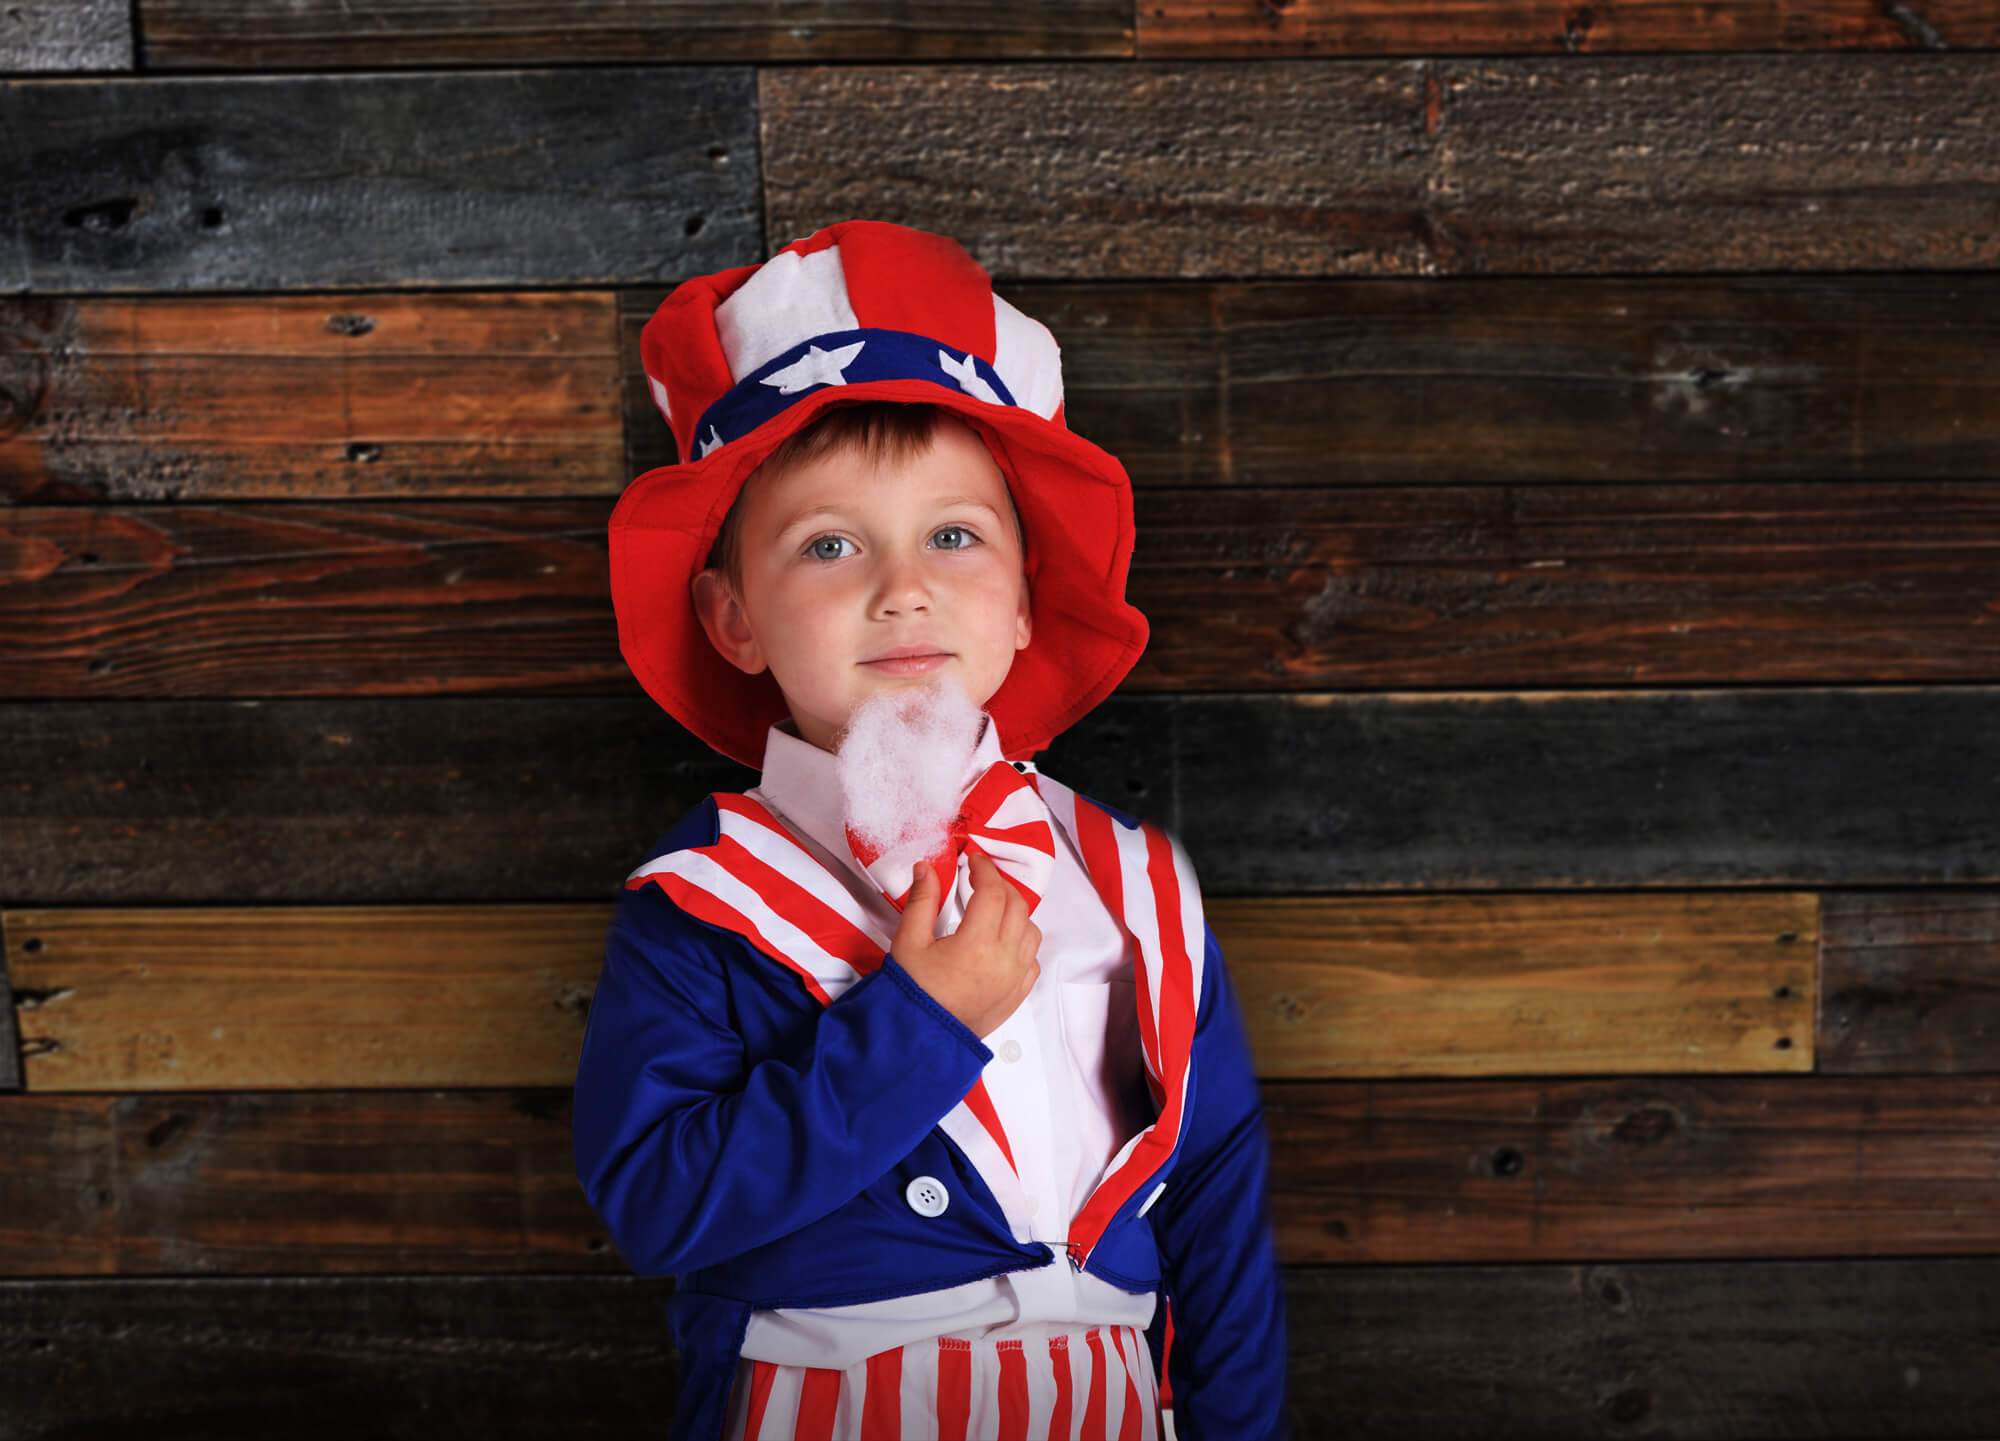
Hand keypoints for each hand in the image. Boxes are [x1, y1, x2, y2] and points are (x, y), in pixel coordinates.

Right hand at [890, 851, 1040, 1039]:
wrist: (921, 1040)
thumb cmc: (912, 992)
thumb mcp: (909, 943)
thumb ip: (921, 901)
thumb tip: (926, 867)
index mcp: (976, 944)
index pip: (993, 892)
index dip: (985, 869)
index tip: (973, 860)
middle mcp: (1004, 960)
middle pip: (1017, 906)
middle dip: (1001, 885)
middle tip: (981, 878)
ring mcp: (1015, 979)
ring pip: (1031, 931)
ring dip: (1016, 912)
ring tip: (993, 908)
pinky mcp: (1018, 995)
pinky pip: (1033, 959)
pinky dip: (1023, 942)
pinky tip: (1003, 940)